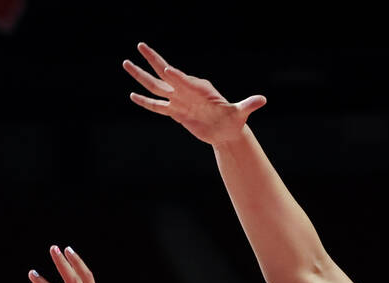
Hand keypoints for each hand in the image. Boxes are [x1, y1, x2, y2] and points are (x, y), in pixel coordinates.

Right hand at [123, 42, 265, 145]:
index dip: (177, 76)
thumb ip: (248, 105)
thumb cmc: (234, 121)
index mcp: (200, 88)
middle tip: (140, 46)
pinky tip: (132, 95)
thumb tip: (262, 100)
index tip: (167, 69)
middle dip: (153, 60)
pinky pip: (157, 106)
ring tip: (126, 63)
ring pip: (156, 87)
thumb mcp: (241, 113)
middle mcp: (187, 90)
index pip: (185, 80)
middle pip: (165, 74)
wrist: (226, 132)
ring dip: (141, 76)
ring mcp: (179, 100)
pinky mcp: (175, 112)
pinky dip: (145, 102)